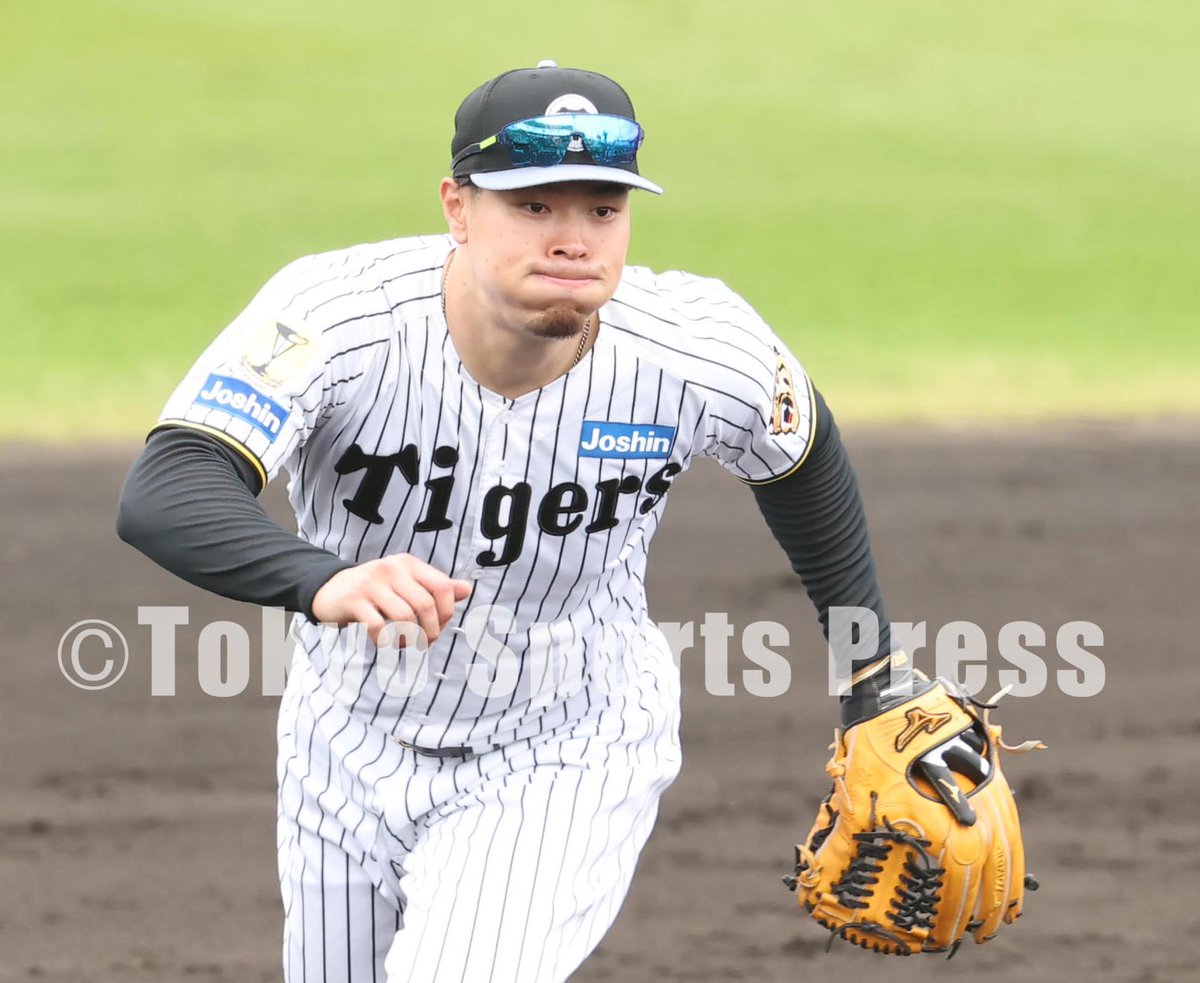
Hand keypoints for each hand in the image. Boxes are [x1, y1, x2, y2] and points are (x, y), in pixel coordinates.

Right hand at [311, 554, 472, 645]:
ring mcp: (371, 583)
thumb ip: (436, 587)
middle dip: (430, 632)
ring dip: (409, 640)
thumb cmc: (377, 590)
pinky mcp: (353, 600)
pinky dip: (386, 642)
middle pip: (425, 606)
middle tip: (424, 643)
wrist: (332, 589)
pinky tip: (386, 644)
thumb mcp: (407, 583)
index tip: (439, 627)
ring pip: (404, 618)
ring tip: (406, 645)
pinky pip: (378, 627)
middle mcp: (392, 569)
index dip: (447, 612)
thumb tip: (467, 589)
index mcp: (409, 564)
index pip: (442, 586)